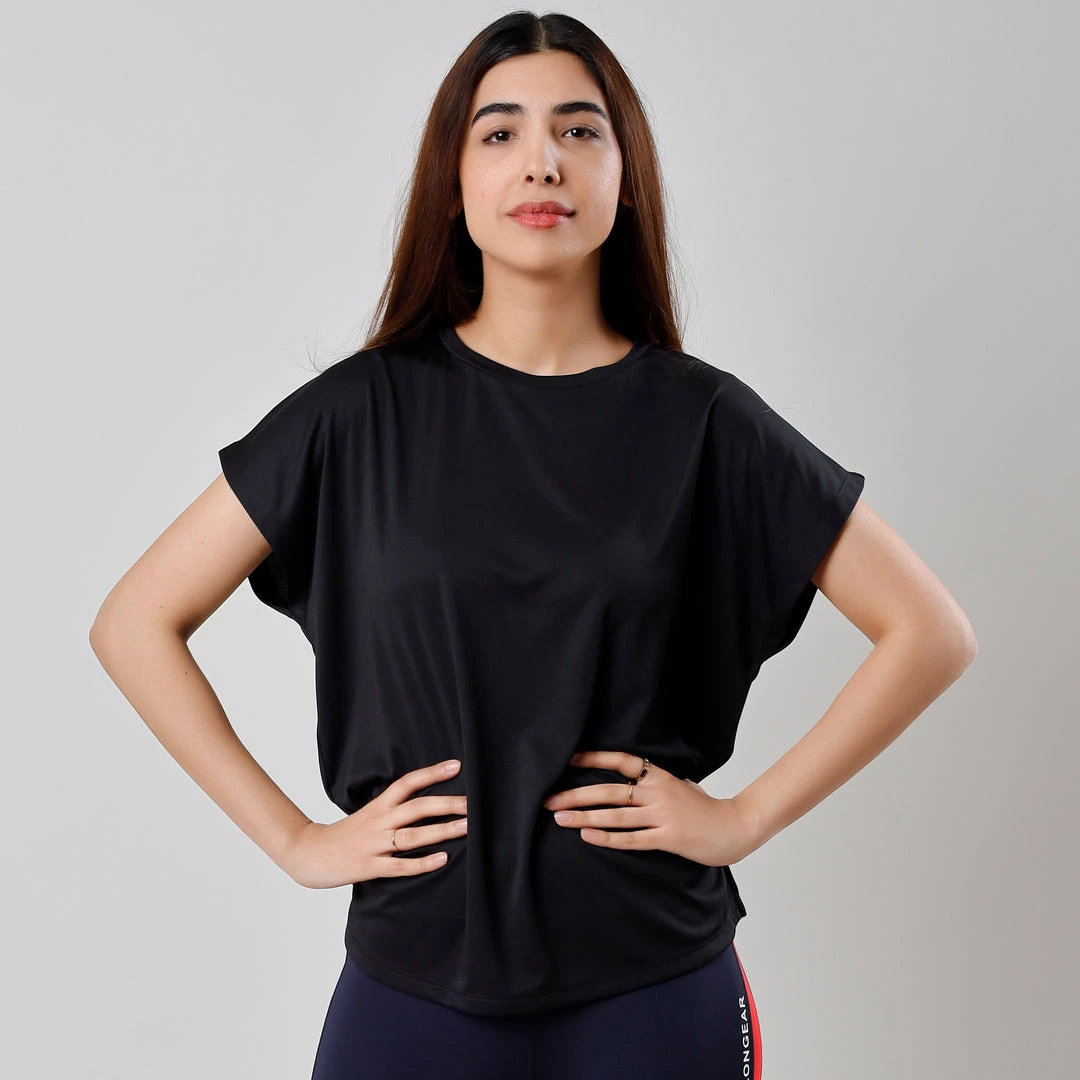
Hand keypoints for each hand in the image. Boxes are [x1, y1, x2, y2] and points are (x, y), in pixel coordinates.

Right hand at [282, 758, 467, 887]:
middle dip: (447, 804)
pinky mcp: (370, 867)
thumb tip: (425, 803)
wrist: (309, 854)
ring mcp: (374, 844)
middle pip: (416, 808)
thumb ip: (393, 809)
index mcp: (378, 806)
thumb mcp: (368, 815)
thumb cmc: (344, 835)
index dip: (431, 773)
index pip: (407, 783)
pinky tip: (442, 859)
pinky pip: (400, 866)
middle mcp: (379, 822)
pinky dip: (422, 863)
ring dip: (442, 831)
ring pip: (413, 835)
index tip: (456, 765)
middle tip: (472, 803)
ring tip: (467, 827)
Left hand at [542, 750, 757, 866]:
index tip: (568, 760)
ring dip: (584, 817)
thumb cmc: (704, 807)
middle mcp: (658, 792)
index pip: (622, 761)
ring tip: (560, 819)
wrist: (733, 827)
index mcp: (659, 775)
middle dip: (576, 795)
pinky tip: (588, 837)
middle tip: (550, 800)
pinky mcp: (668, 837)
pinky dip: (608, 838)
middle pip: (610, 790)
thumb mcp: (680, 785)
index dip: (594, 759)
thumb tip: (632, 778)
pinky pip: (632, 838)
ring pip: (616, 815)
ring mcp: (663, 815)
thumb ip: (655, 782)